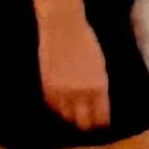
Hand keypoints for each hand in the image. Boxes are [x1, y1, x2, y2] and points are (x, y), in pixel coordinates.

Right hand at [38, 14, 110, 132]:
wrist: (63, 25)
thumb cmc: (86, 41)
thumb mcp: (99, 66)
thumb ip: (98, 87)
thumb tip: (95, 105)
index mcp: (99, 87)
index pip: (101, 118)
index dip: (100, 122)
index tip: (100, 122)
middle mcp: (81, 93)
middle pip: (83, 123)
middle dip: (86, 122)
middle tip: (86, 120)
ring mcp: (62, 91)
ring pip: (67, 116)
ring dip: (70, 114)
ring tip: (72, 109)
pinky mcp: (47, 87)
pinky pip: (53, 106)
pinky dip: (57, 106)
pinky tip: (60, 101)